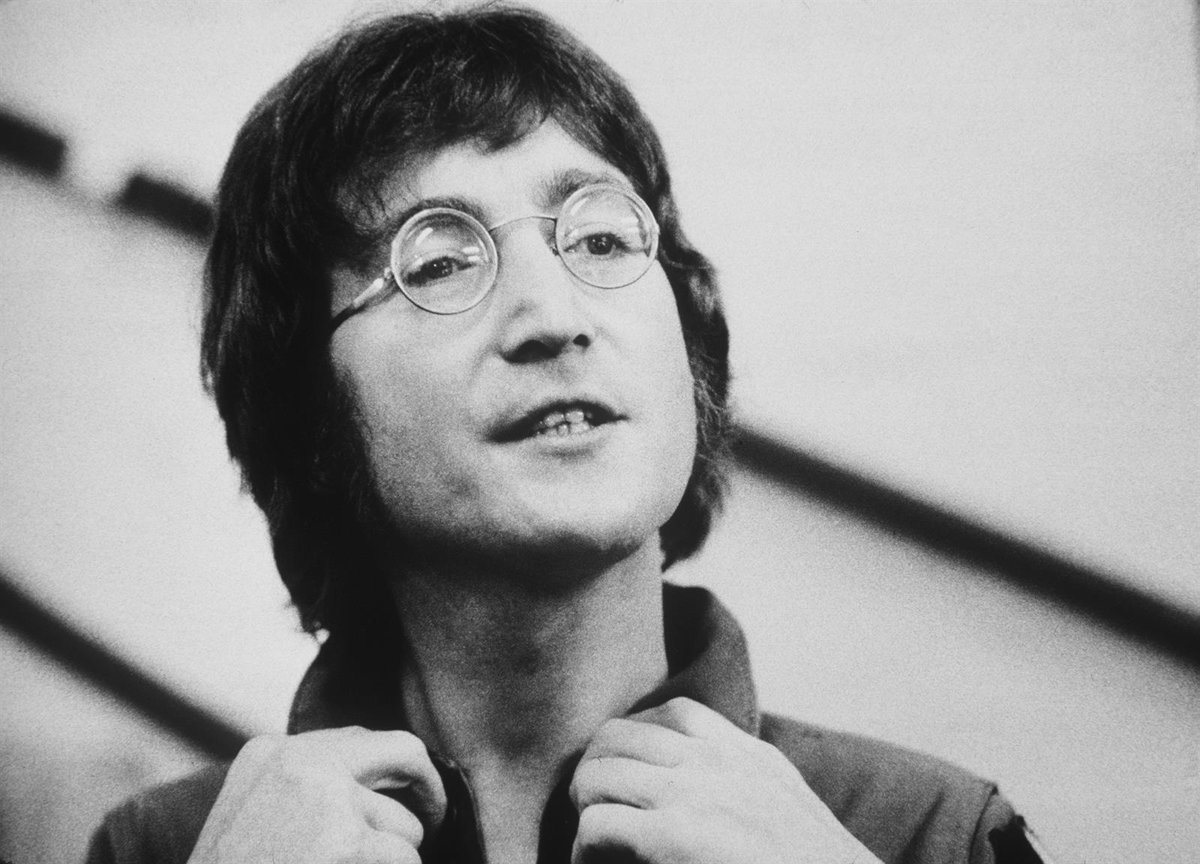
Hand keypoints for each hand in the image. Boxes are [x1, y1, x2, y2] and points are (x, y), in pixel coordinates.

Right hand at [187, 726, 445, 863]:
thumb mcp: (251, 822)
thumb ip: (305, 791)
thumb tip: (376, 789)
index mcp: (270, 754)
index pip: (356, 741)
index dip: (387, 774)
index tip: (397, 798)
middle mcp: (298, 761)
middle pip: (401, 751)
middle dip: (428, 786)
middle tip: (437, 817)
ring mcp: (324, 798)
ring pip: (406, 827)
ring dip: (392, 861)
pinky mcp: (347, 843)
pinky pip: (405, 860)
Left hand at [570, 698, 880, 863]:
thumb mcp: (786, 807)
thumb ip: (746, 787)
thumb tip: (703, 796)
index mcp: (748, 757)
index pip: (674, 713)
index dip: (637, 743)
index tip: (630, 778)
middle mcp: (716, 764)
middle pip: (617, 735)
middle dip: (596, 771)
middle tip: (598, 809)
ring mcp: (693, 796)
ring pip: (595, 775)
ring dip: (585, 807)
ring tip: (594, 840)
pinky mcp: (675, 837)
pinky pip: (597, 825)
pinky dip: (585, 849)